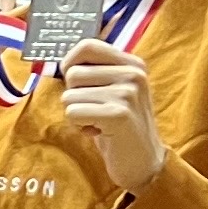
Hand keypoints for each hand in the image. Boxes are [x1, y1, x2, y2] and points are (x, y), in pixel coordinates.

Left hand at [56, 37, 165, 194]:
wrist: (144, 162)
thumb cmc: (120, 126)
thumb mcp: (114, 91)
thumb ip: (96, 73)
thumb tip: (63, 63)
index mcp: (133, 64)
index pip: (87, 46)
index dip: (70, 63)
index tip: (75, 83)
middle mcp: (133, 74)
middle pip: (73, 74)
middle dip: (74, 97)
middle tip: (94, 111)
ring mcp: (127, 93)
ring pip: (69, 96)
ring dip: (76, 115)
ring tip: (99, 123)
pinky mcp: (118, 114)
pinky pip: (73, 113)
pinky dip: (79, 127)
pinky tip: (99, 132)